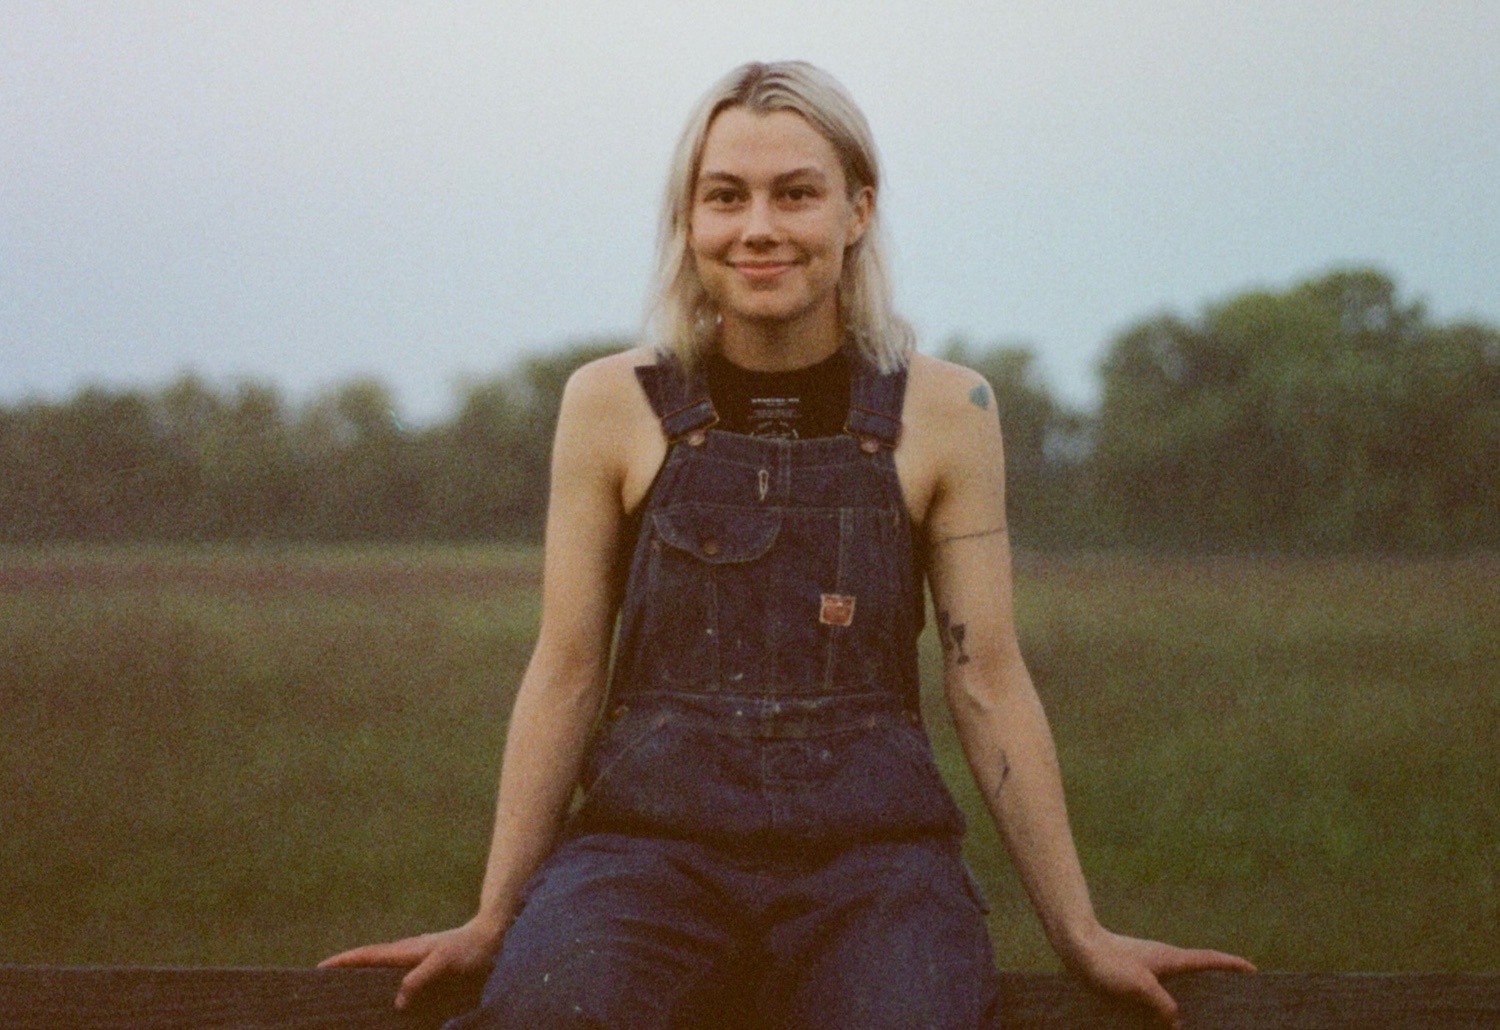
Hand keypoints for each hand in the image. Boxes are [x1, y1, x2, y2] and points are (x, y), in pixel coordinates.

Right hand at [319, 918, 502, 1009]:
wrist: (494, 940)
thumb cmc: (469, 949)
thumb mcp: (444, 963)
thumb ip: (419, 979)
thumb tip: (397, 1001)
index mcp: (405, 950)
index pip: (366, 955)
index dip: (343, 962)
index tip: (319, 969)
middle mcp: (407, 955)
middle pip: (369, 964)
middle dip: (347, 974)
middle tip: (325, 992)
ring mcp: (417, 962)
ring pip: (384, 974)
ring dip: (366, 983)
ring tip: (350, 1004)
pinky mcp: (429, 972)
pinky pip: (401, 982)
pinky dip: (388, 991)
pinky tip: (390, 1008)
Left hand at [1065, 927, 1255, 1028]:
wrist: (1077, 948)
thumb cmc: (1109, 961)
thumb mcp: (1141, 986)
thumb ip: (1163, 1007)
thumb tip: (1177, 1024)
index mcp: (1171, 959)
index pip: (1208, 959)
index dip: (1231, 965)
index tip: (1252, 970)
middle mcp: (1164, 963)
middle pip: (1197, 975)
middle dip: (1215, 989)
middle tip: (1233, 1007)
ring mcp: (1149, 971)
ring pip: (1176, 989)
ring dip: (1188, 1004)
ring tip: (1200, 1022)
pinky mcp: (1134, 980)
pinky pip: (1157, 996)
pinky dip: (1165, 1008)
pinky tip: (1163, 1025)